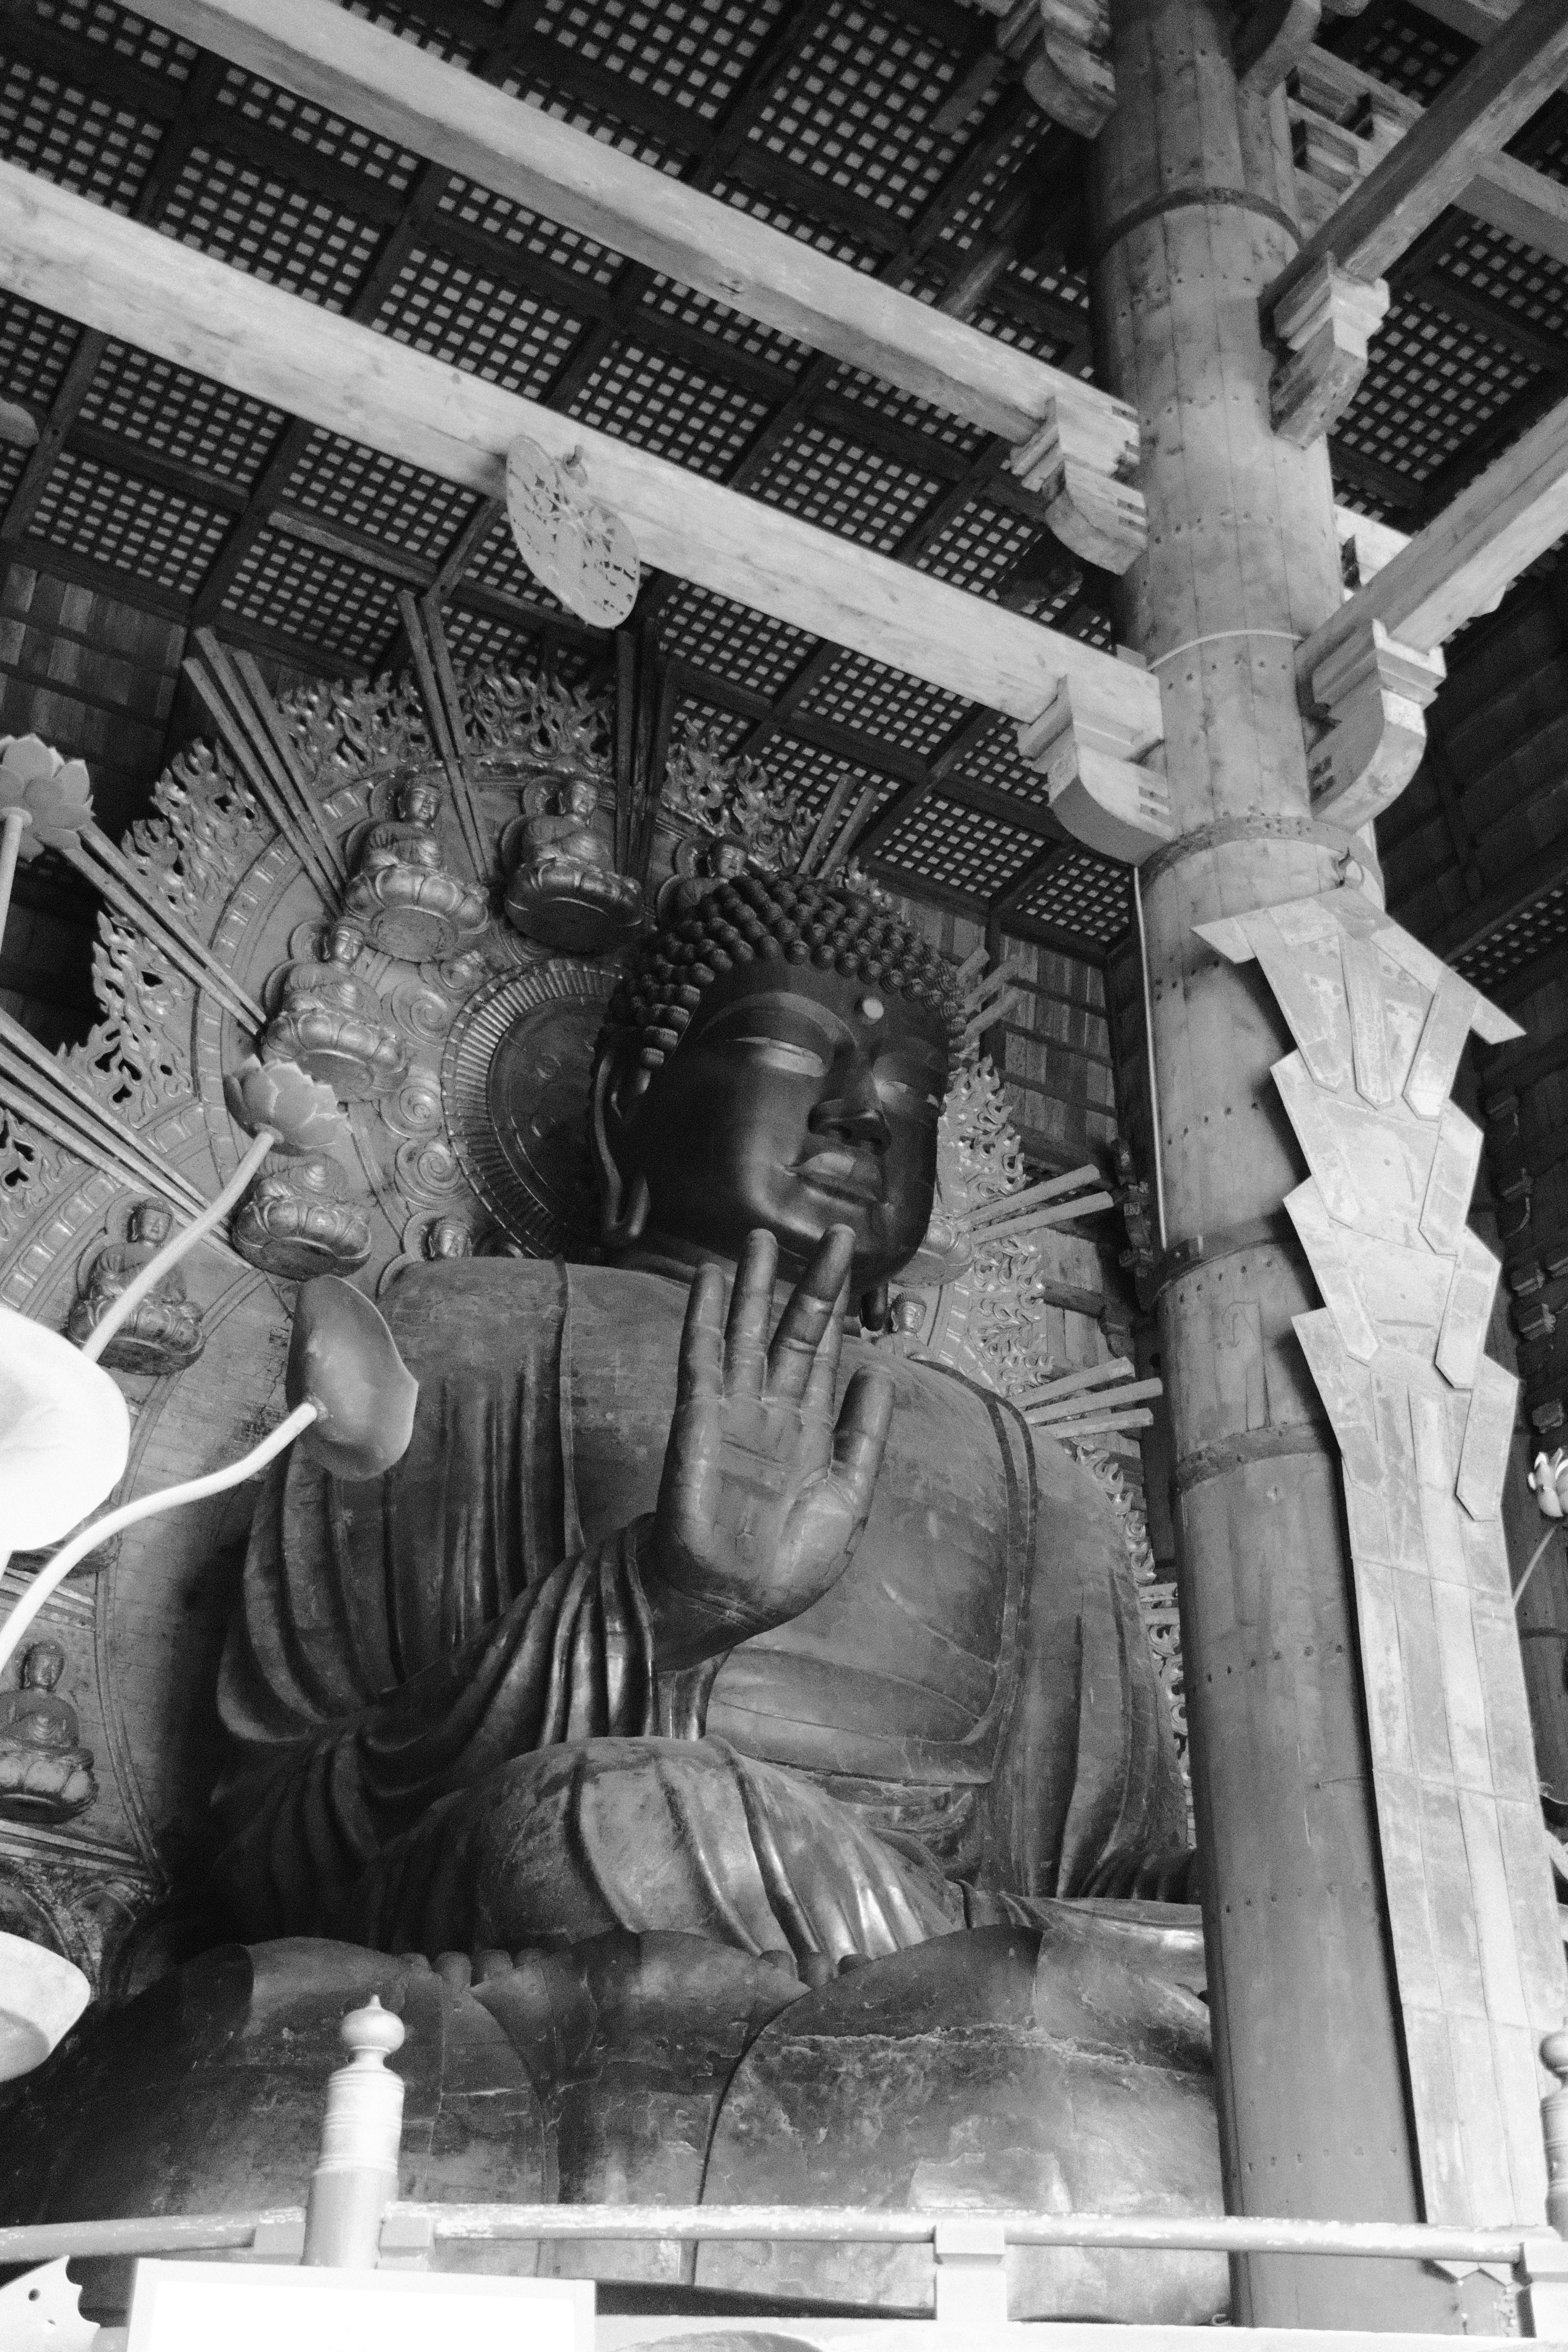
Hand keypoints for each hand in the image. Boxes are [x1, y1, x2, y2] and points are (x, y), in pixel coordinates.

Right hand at [649, 1225, 893, 1668]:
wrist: (728, 1602)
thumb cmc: (785, 1568)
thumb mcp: (846, 1502)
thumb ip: (863, 1438)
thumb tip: (879, 1373)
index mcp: (810, 1433)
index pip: (826, 1357)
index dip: (839, 1313)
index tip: (852, 1264)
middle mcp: (772, 1413)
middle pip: (793, 1333)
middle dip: (811, 1284)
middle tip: (835, 1233)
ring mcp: (734, 1412)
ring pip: (745, 1333)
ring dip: (752, 1285)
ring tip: (760, 1236)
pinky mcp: (697, 1419)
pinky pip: (700, 1358)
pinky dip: (703, 1316)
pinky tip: (708, 1278)